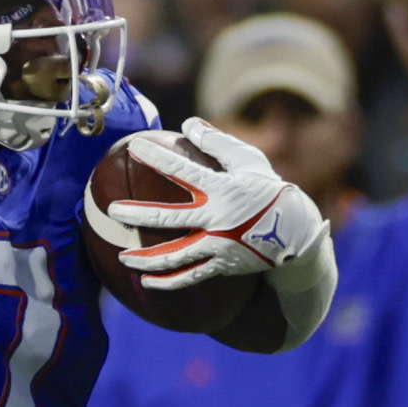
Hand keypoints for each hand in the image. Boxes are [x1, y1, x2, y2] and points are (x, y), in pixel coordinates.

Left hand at [103, 118, 326, 290]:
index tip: (134, 146)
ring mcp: (217, 246)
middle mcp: (215, 220)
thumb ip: (216, 142)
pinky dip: (167, 282)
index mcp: (221, 190)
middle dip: (136, 214)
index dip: (156, 157)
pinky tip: (146, 282)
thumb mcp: (249, 160)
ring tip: (123, 257)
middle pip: (167, 217)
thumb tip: (187, 124)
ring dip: (145, 258)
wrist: (296, 234)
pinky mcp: (221, 266)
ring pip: (174, 255)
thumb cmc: (268, 191)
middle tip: (111, 211)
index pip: (182, 170)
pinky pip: (190, 277)